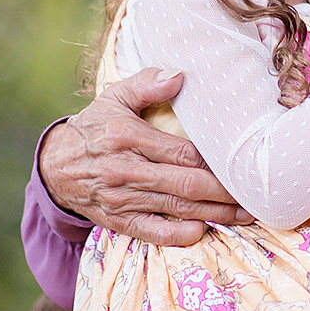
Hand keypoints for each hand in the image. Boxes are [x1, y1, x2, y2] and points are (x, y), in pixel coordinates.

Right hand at [39, 68, 251, 245]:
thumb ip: (147, 84)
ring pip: (177, 209)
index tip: (242, 163)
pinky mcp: (118, 220)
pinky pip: (153, 233)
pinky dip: (179, 235)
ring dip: (215, 215)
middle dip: (225, 193)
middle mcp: (125, 170)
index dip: (216, 162)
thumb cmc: (95, 127)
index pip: (183, 153)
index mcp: (127, 136)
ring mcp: (122, 199)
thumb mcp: (115, 97)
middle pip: (186, 185)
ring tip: (245, 214)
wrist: (54, 166)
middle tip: (255, 195)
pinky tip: (204, 231)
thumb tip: (180, 75)